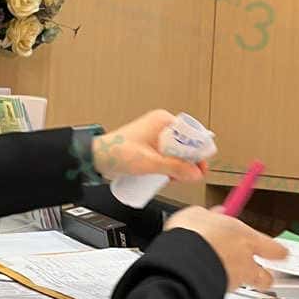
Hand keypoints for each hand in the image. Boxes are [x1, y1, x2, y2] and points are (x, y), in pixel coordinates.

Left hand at [91, 109, 209, 184]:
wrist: (96, 158)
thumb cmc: (117, 152)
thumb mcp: (150, 162)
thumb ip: (174, 168)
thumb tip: (195, 173)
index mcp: (163, 120)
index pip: (191, 134)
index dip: (198, 151)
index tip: (202, 166)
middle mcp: (161, 126)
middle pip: (185, 145)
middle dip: (188, 162)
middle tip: (189, 176)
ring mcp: (155, 137)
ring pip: (177, 153)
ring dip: (178, 166)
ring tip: (173, 178)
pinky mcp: (150, 147)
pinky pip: (167, 157)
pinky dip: (169, 167)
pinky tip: (166, 177)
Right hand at [163, 205, 287, 290]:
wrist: (182, 262)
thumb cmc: (194, 236)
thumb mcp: (200, 214)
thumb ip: (211, 216)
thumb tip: (214, 213)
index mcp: (246, 239)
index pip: (274, 249)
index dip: (278, 252)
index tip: (279, 251)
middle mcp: (244, 263)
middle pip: (267, 277)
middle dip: (265, 276)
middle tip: (261, 273)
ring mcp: (232, 281)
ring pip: (244, 285)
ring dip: (237, 281)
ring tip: (223, 274)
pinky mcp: (217, 294)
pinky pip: (222, 291)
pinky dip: (216, 286)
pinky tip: (205, 279)